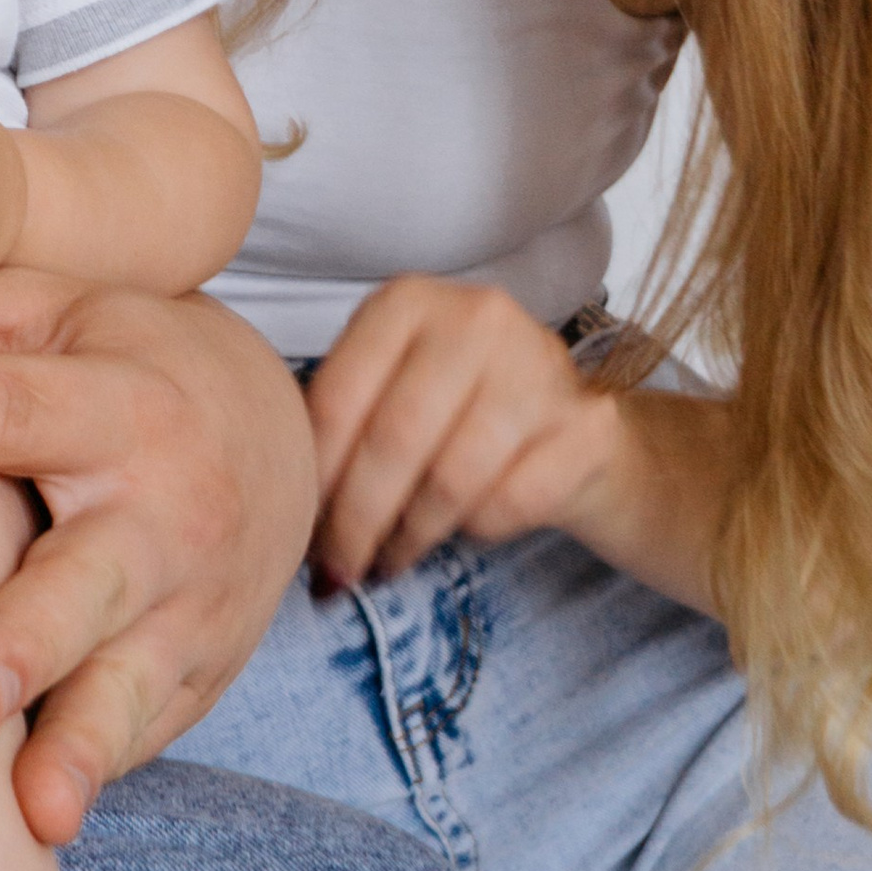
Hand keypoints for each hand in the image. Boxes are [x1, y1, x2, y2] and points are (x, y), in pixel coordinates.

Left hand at [0, 272, 313, 843]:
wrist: (280, 436)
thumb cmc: (117, 365)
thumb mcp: (45, 313)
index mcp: (116, 403)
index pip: (1, 408)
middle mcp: (165, 509)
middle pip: (88, 583)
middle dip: (22, 643)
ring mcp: (192, 605)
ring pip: (130, 683)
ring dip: (79, 746)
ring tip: (33, 810)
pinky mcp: (199, 675)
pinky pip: (145, 730)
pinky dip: (96, 772)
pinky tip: (38, 825)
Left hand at [305, 276, 625, 591]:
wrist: (572, 422)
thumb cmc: (456, 407)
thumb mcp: (391, 386)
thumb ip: (342, 421)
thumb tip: (284, 505)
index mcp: (408, 301)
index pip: (340, 399)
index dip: (314, 476)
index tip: (298, 527)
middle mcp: (477, 318)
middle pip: (393, 442)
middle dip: (355, 521)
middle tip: (337, 570)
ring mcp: (539, 366)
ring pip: (450, 480)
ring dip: (409, 538)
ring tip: (388, 562)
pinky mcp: (587, 426)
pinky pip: (508, 503)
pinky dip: (475, 531)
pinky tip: (464, 531)